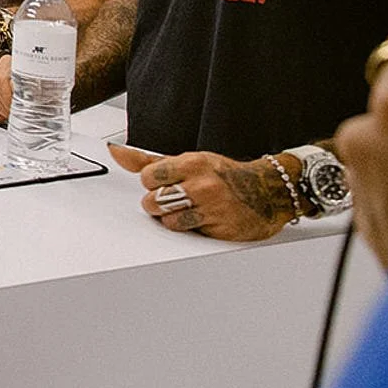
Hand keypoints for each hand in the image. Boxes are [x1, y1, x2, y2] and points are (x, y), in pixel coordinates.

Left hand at [108, 144, 295, 241]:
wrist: (270, 190)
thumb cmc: (224, 175)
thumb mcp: (188, 161)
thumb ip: (149, 161)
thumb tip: (117, 153)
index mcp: (193, 163)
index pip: (148, 177)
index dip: (151, 183)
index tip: (162, 183)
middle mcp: (203, 185)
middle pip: (154, 201)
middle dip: (157, 203)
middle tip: (173, 199)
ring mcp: (213, 209)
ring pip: (168, 222)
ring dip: (172, 219)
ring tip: (187, 209)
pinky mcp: (221, 230)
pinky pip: (190, 234)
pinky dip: (191, 229)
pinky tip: (202, 219)